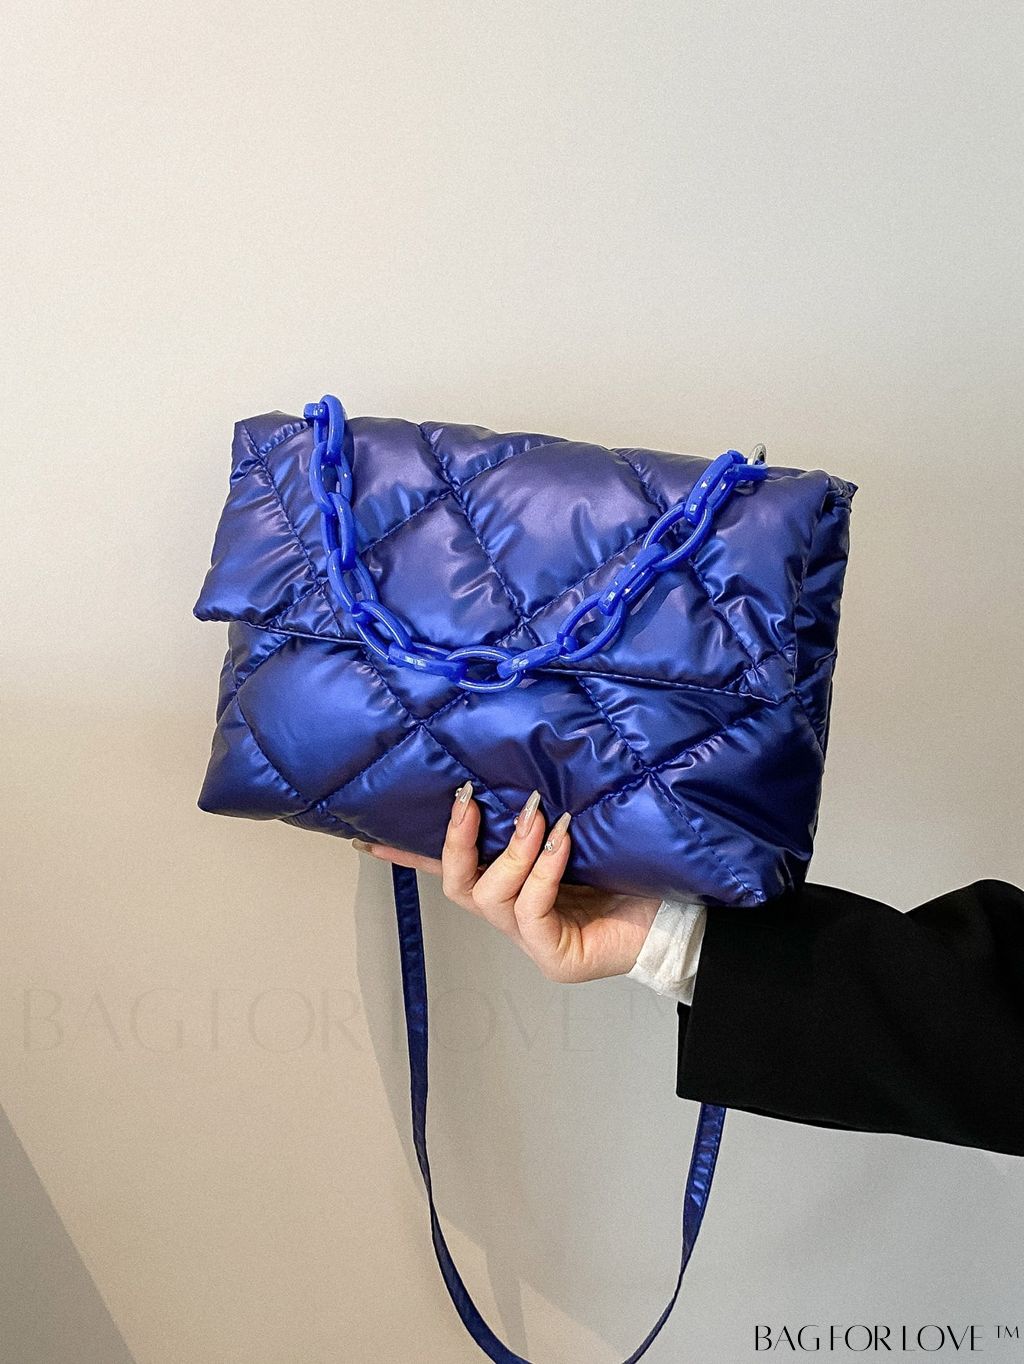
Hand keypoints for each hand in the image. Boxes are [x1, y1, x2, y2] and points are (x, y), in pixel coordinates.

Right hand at [351, 783, 660, 982]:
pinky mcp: (556, 958)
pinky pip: (532, 909)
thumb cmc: (632, 873)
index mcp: (512, 887)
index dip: (407, 854)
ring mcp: (531, 942)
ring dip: (510, 850)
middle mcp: (514, 916)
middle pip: (456, 885)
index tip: (365, 836)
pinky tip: (561, 840)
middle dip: (457, 841)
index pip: (450, 870)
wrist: (680, 915)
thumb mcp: (576, 833)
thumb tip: (521, 769)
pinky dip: (543, 870)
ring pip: (489, 897)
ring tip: (535, 815)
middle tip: (469, 800)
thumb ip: (542, 815)